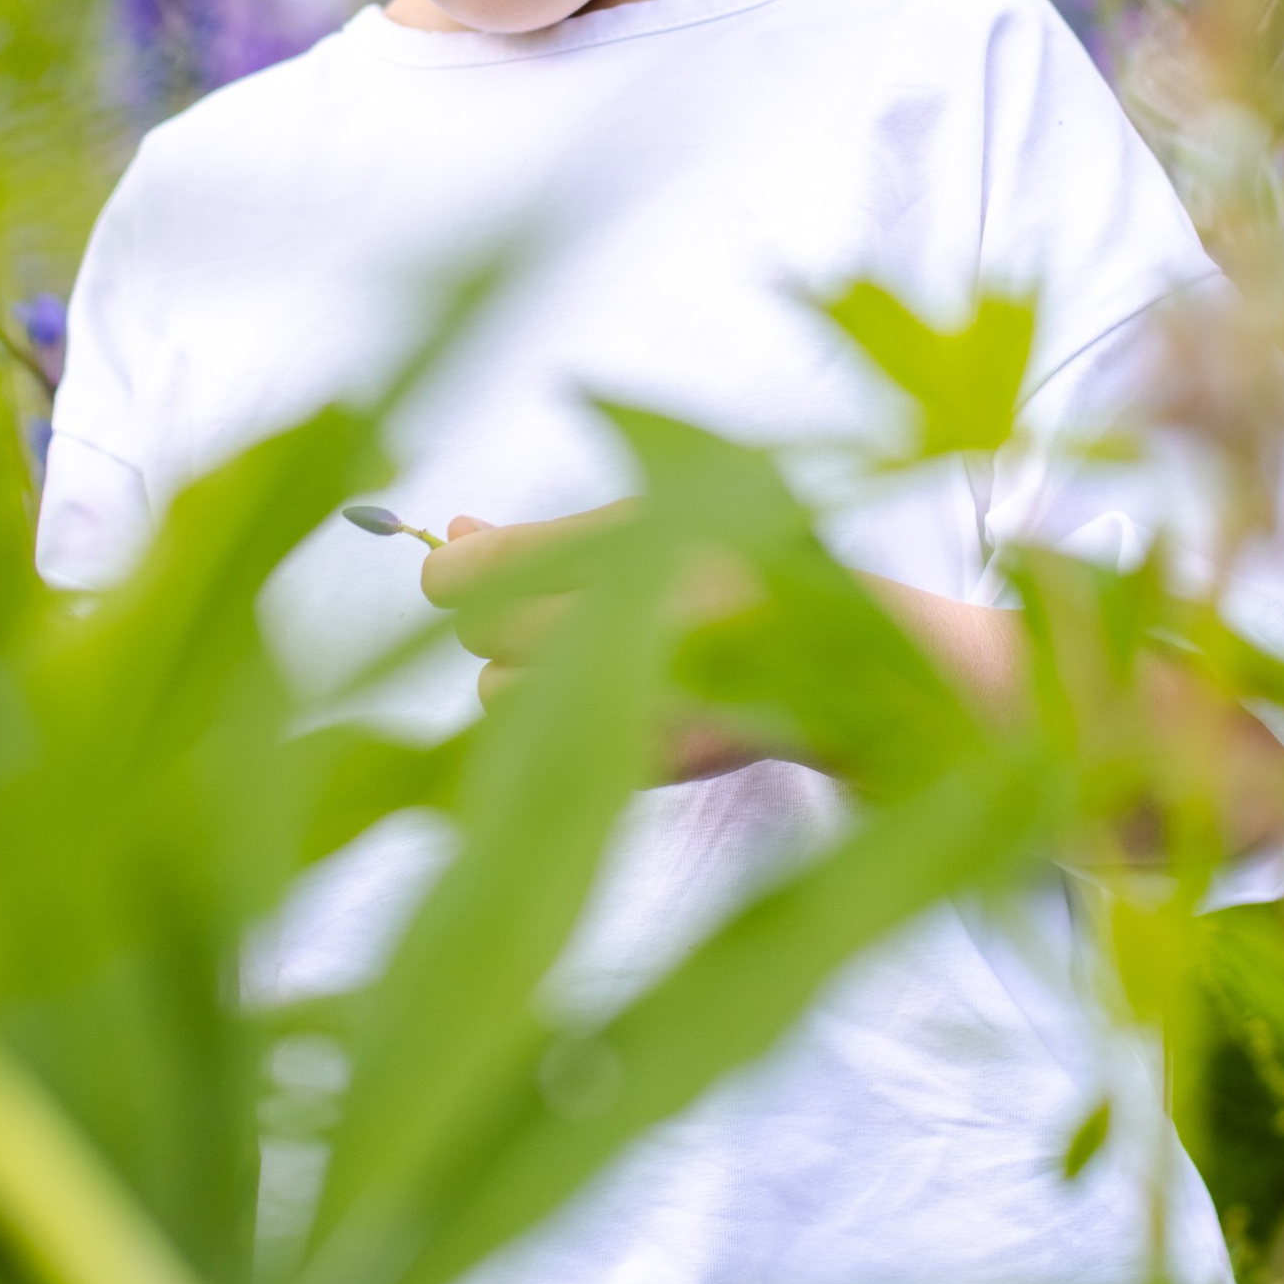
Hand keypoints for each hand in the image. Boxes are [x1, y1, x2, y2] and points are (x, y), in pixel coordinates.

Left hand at [418, 509, 754, 781]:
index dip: (454, 569)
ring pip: (496, 695)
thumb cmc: (726, 563)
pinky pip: (543, 741)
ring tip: (579, 651)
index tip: (466, 567)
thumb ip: (543, 536)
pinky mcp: (640, 760)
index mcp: (624, 552)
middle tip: (544, 606)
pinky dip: (558, 715)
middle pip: (477, 632)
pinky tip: (608, 688)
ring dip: (517, 674)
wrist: (829, 649)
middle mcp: (625, 627)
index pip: (470, 574)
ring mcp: (633, 699)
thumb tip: (453, 533)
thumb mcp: (644, 524)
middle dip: (494, 618)